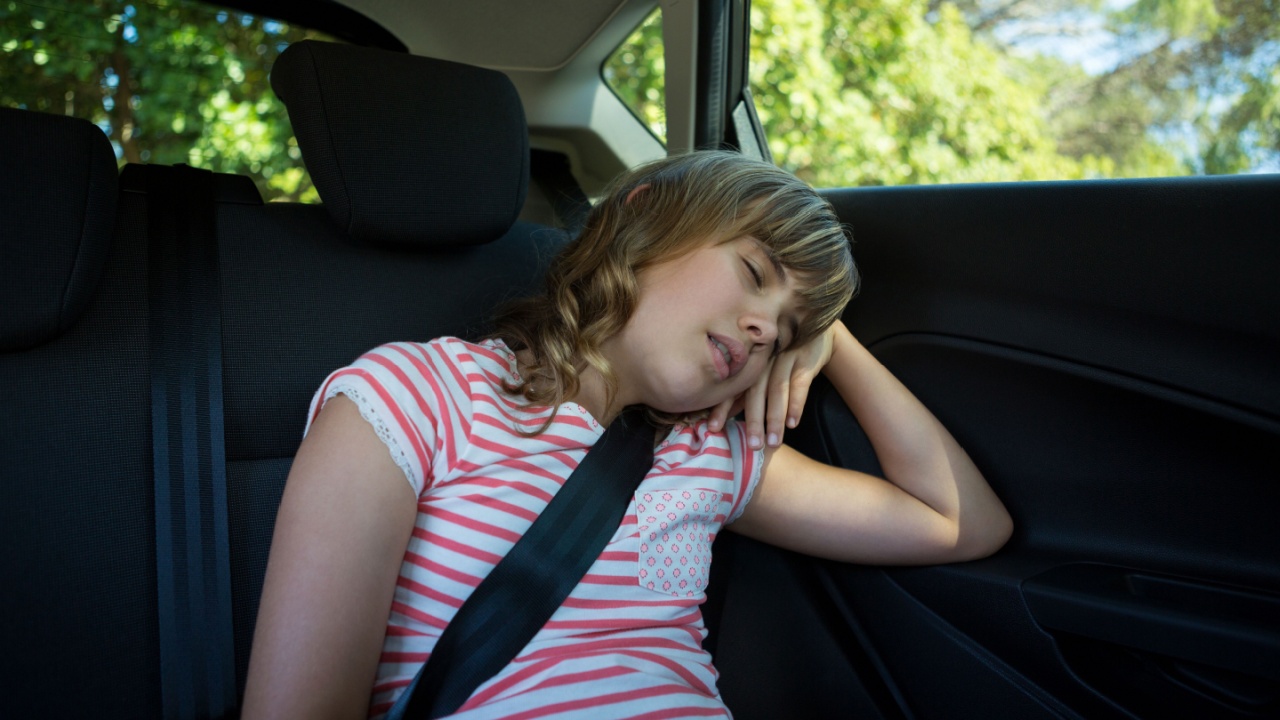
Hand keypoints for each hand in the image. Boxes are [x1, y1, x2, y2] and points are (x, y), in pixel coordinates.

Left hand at [707, 321, 839, 448]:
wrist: (814, 329)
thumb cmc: (780, 355)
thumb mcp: (760, 369)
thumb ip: (743, 390)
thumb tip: (723, 416)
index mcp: (749, 361)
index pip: (733, 386)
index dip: (722, 406)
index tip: (713, 428)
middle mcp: (764, 357)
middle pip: (756, 390)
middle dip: (753, 420)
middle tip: (752, 446)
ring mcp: (785, 356)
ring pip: (778, 389)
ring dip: (775, 417)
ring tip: (773, 442)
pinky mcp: (806, 358)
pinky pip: (800, 383)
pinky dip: (797, 404)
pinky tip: (793, 423)